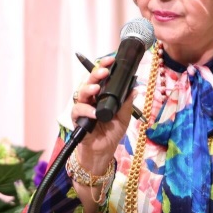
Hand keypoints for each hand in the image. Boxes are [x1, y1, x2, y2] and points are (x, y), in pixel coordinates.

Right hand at [71, 56, 133, 173]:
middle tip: (104, 71)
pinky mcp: (77, 119)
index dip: (104, 67)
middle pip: (89, 81)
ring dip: (88, 88)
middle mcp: (91, 99)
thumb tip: (134, 88)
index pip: (101, 78)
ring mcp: (83, 108)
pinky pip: (78, 110)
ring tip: (96, 88)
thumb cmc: (111, 133)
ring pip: (81, 93)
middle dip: (96, 74)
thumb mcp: (124, 117)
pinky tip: (94, 112)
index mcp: (101, 95)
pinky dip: (86, 111)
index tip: (111, 60)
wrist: (103, 151)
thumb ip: (127, 103)